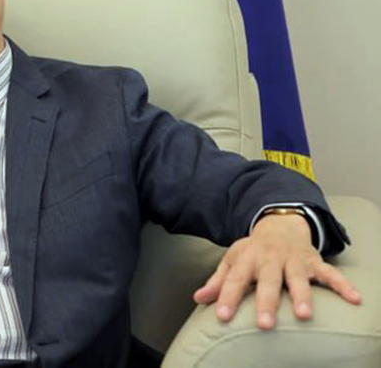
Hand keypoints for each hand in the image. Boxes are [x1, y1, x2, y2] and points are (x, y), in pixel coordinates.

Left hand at [193, 214, 360, 329]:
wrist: (280, 226)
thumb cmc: (253, 251)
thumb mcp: (233, 261)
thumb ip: (218, 281)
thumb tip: (198, 298)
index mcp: (247, 259)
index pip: (235, 279)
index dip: (226, 297)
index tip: (221, 317)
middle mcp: (270, 259)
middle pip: (268, 281)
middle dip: (267, 302)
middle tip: (265, 324)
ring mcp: (294, 260)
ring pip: (298, 278)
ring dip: (302, 295)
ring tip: (304, 315)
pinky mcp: (314, 262)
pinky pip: (330, 273)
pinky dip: (343, 285)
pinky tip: (354, 299)